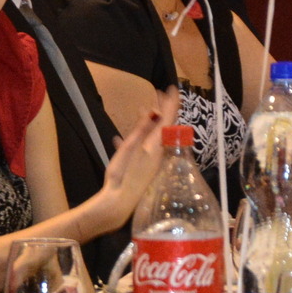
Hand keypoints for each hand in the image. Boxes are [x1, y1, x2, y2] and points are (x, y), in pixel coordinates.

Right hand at [89, 92, 173, 230]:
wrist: (119, 203)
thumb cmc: (123, 174)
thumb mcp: (130, 147)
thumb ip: (142, 129)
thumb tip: (155, 111)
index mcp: (157, 144)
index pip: (169, 119)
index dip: (171, 103)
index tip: (172, 88)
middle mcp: (159, 151)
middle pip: (165, 126)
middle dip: (162, 110)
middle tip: (158, 95)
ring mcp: (154, 161)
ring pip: (156, 136)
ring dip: (151, 122)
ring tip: (144, 110)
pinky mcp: (147, 168)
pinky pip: (146, 147)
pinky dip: (139, 138)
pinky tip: (121, 138)